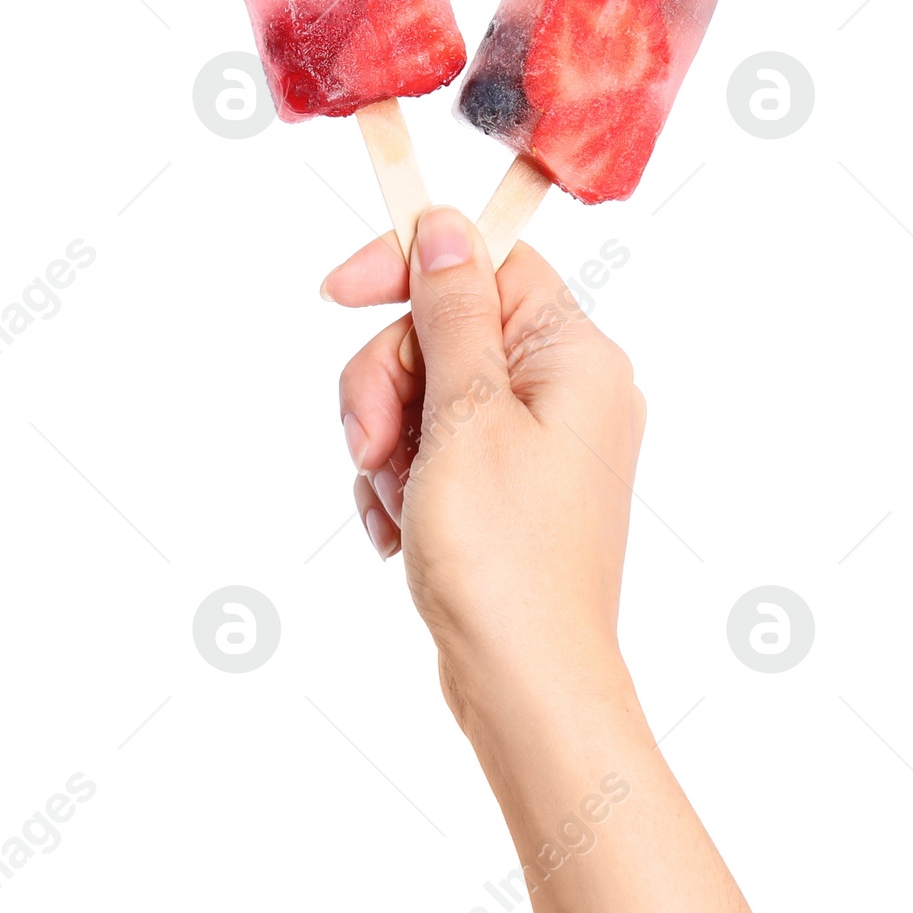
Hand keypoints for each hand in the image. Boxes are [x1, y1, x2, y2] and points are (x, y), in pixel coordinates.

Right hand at [324, 208, 644, 728]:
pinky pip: (432, 453)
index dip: (407, 270)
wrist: (526, 686)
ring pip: (426, 395)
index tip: (337, 293)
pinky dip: (403, 486)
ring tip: (398, 505)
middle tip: (374, 448)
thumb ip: (453, 314)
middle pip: (443, 333)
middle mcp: (567, 392)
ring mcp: (537, 445)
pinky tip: (401, 533)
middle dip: (387, 387)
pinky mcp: (508, 491)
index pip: (485, 265)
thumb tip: (448, 226)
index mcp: (575, 358)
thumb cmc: (504, 559)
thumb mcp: (465, 417)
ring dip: (389, 444)